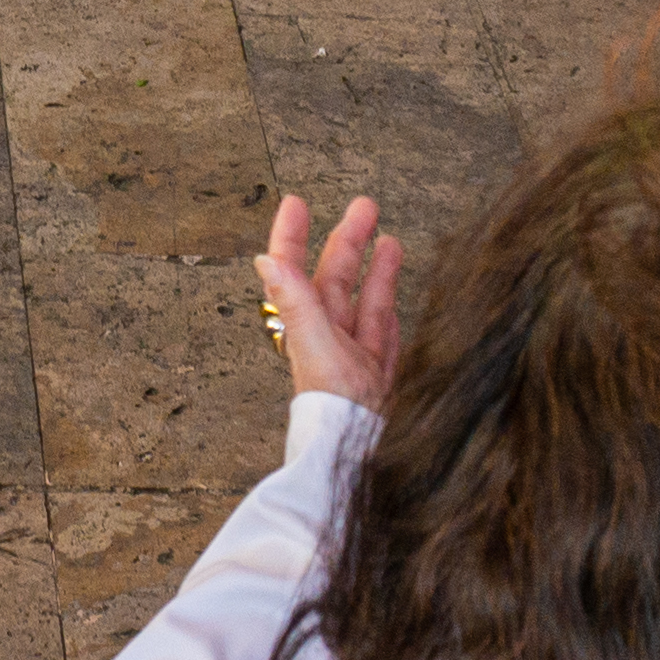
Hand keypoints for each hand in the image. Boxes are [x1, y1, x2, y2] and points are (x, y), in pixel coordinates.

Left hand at [253, 192, 399, 405]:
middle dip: (348, 240)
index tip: (296, 203)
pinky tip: (392, 301)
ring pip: (364, 304)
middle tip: (366, 206)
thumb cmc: (335, 407)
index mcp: (306, 328)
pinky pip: (383, 338)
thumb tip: (266, 258)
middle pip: (335, 280)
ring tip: (389, 238)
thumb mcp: (316, 346)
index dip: (292, 236)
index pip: (293, 271)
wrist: (361, 456)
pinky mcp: (377, 379)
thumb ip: (296, 301)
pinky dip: (387, 314)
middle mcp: (326, 340)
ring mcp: (353, 359)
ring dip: (375, 271)